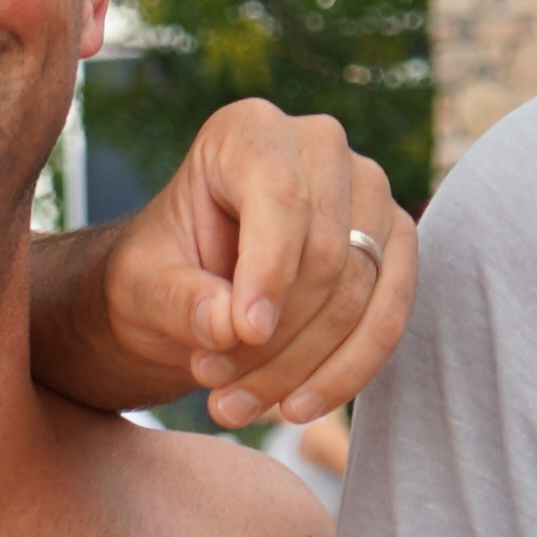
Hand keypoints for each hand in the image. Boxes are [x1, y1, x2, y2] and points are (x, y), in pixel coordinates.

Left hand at [104, 102, 408, 428]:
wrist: (189, 289)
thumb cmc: (160, 273)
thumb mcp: (141, 285)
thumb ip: (178, 299)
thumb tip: (230, 325)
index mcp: (249, 130)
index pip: (281, 197)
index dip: (269, 272)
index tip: (240, 336)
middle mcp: (320, 146)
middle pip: (327, 253)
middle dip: (276, 338)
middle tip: (216, 391)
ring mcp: (368, 192)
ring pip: (360, 293)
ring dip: (304, 366)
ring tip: (237, 407)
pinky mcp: (395, 243)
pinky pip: (390, 316)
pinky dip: (347, 371)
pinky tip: (299, 406)